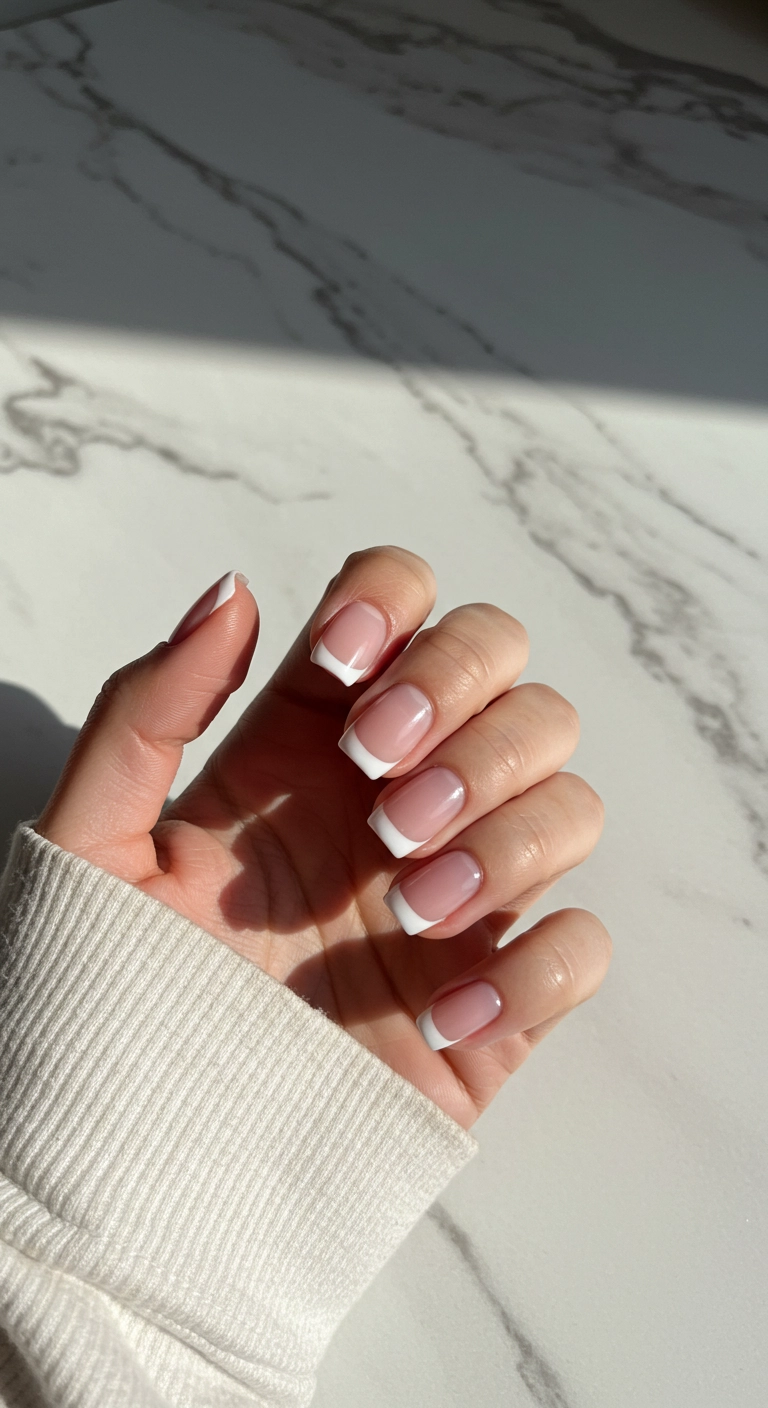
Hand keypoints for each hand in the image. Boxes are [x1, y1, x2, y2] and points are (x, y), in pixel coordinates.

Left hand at [36, 547, 610, 1128]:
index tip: (342, 673)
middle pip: (512, 674)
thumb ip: (145, 709)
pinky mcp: (497, 997)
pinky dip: (531, 969)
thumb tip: (234, 591)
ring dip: (507, 833)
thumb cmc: (110, 997)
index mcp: (309, 743)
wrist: (142, 1164)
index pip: (402, 604)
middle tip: (383, 792)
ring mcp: (459, 894)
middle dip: (467, 708)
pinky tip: (438, 1012)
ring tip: (407, 909)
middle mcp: (396, 799)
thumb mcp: (93, 842)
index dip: (395, 607)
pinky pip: (581, 946)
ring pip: (570, 796)